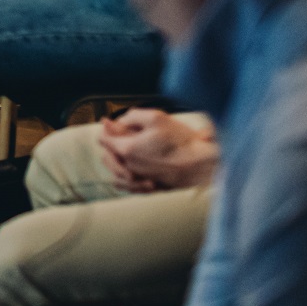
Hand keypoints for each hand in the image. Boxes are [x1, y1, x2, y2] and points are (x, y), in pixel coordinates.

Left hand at [96, 110, 219, 192]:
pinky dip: (121, 181)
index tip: (108, 123)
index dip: (106, 129)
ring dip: (112, 162)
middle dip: (107, 145)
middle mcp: (130, 168)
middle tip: (110, 135)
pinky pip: (128, 187)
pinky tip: (120, 179)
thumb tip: (116, 121)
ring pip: (116, 173)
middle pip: (108, 157)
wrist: (201, 164)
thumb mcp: (155, 117)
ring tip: (111, 155)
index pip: (105, 140)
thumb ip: (132, 116)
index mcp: (127, 149)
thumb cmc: (180, 141)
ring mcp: (140, 181)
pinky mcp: (150, 189)